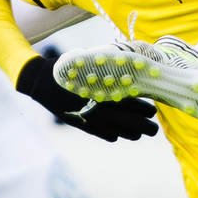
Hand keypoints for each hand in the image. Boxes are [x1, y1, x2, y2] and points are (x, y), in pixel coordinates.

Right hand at [14, 56, 157, 142]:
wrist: (44, 80)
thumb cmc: (72, 67)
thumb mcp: (94, 62)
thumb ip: (113, 68)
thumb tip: (134, 67)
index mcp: (108, 90)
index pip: (133, 103)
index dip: (145, 109)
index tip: (153, 110)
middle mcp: (102, 106)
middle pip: (131, 121)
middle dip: (146, 127)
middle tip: (153, 129)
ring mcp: (92, 118)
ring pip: (119, 132)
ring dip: (132, 134)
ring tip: (139, 133)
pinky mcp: (82, 124)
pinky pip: (103, 134)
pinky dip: (112, 135)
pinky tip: (117, 135)